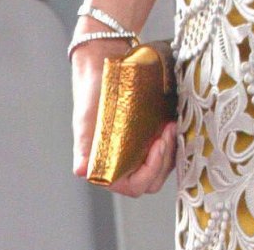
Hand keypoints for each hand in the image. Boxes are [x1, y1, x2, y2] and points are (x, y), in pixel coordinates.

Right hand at [71, 44, 177, 195]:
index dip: (149, 171)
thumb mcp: (85, 118)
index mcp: (105, 167)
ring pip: (161, 167)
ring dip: (170, 151)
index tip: (157, 144)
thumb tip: (81, 170)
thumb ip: (85, 145)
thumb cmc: (91, 93)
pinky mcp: (147, 138)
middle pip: (151, 180)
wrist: (102, 67)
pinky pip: (165, 150)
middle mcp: (122, 164)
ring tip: (171, 125)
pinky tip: (172, 122)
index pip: (133, 186)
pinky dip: (171, 141)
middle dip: (164, 160)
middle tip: (167, 131)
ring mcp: (136, 152)